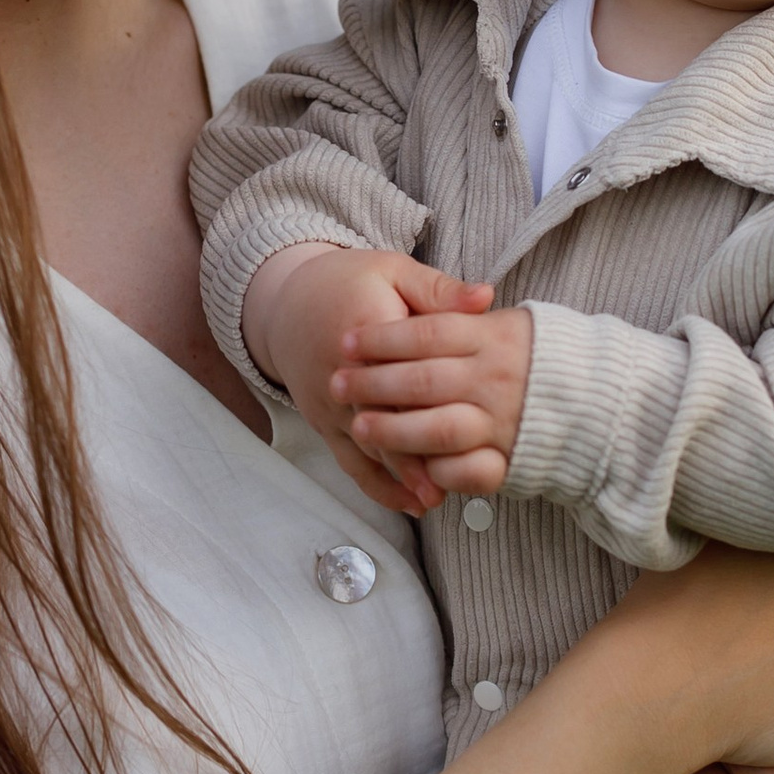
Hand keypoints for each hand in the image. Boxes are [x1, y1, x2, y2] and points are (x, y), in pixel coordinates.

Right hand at [241, 242, 495, 515]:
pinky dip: (378, 486)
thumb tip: (486, 296)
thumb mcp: (395, 271)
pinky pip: (350, 462)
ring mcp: (331, 404)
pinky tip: (408, 502)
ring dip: (400, 475)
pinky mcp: (325, 424)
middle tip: (452, 476)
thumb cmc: (351, 285)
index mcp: (366, 329)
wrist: (288, 303)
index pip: (400, 368)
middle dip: (414, 450)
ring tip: (435, 497)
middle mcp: (343, 373)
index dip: (429, 398)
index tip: (464, 421)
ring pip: (367, 446)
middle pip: (381, 416)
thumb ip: (440, 290)